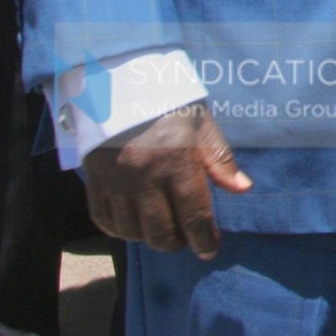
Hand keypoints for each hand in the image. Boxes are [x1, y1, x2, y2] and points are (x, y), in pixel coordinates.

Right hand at [81, 102, 253, 258]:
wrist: (118, 86)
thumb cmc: (168, 104)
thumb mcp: (201, 124)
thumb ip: (219, 158)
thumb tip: (241, 188)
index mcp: (176, 161)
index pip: (193, 215)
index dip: (204, 239)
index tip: (209, 249)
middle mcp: (144, 178)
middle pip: (161, 232)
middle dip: (178, 241)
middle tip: (187, 236)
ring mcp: (116, 183)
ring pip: (132, 233)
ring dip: (149, 237)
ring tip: (163, 228)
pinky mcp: (94, 182)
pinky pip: (104, 221)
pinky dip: (120, 230)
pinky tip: (134, 224)